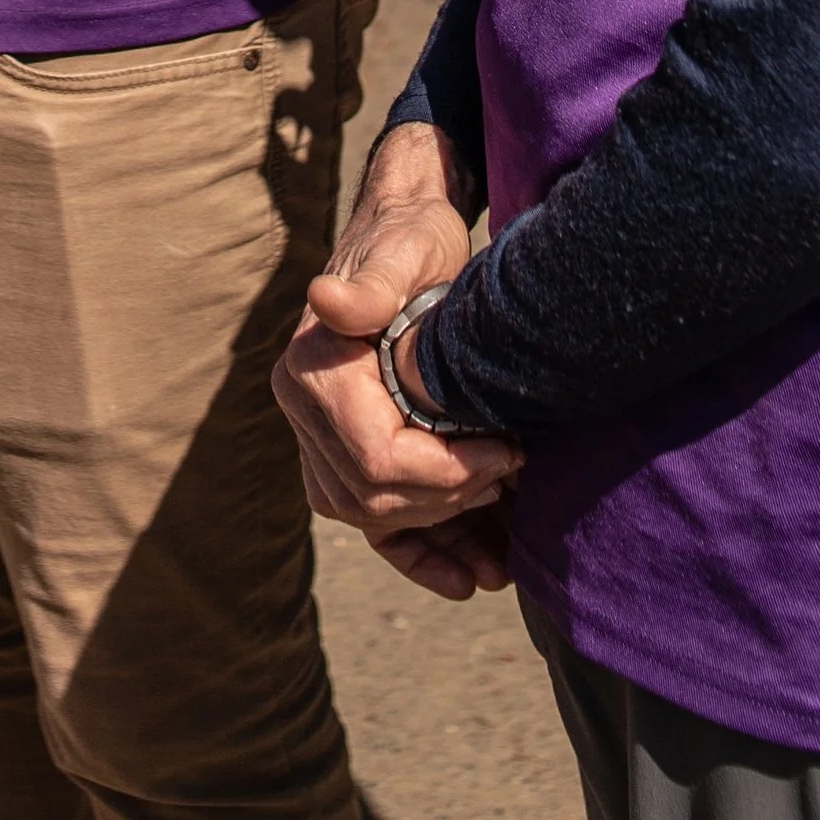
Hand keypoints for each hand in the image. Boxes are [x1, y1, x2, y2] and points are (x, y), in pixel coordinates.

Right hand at [272, 123, 521, 597]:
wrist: (412, 239)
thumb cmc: (412, 241)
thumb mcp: (404, 251)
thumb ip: (370, 285)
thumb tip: (327, 303)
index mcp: (312, 372)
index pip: (374, 458)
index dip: (445, 470)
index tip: (508, 450)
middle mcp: (305, 412)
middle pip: (373, 498)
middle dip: (451, 499)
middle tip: (513, 472)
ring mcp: (323, 439)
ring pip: (374, 519)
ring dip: (442, 537)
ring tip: (507, 551)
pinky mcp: (350, 454)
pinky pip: (375, 524)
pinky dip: (420, 554)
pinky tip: (469, 579)